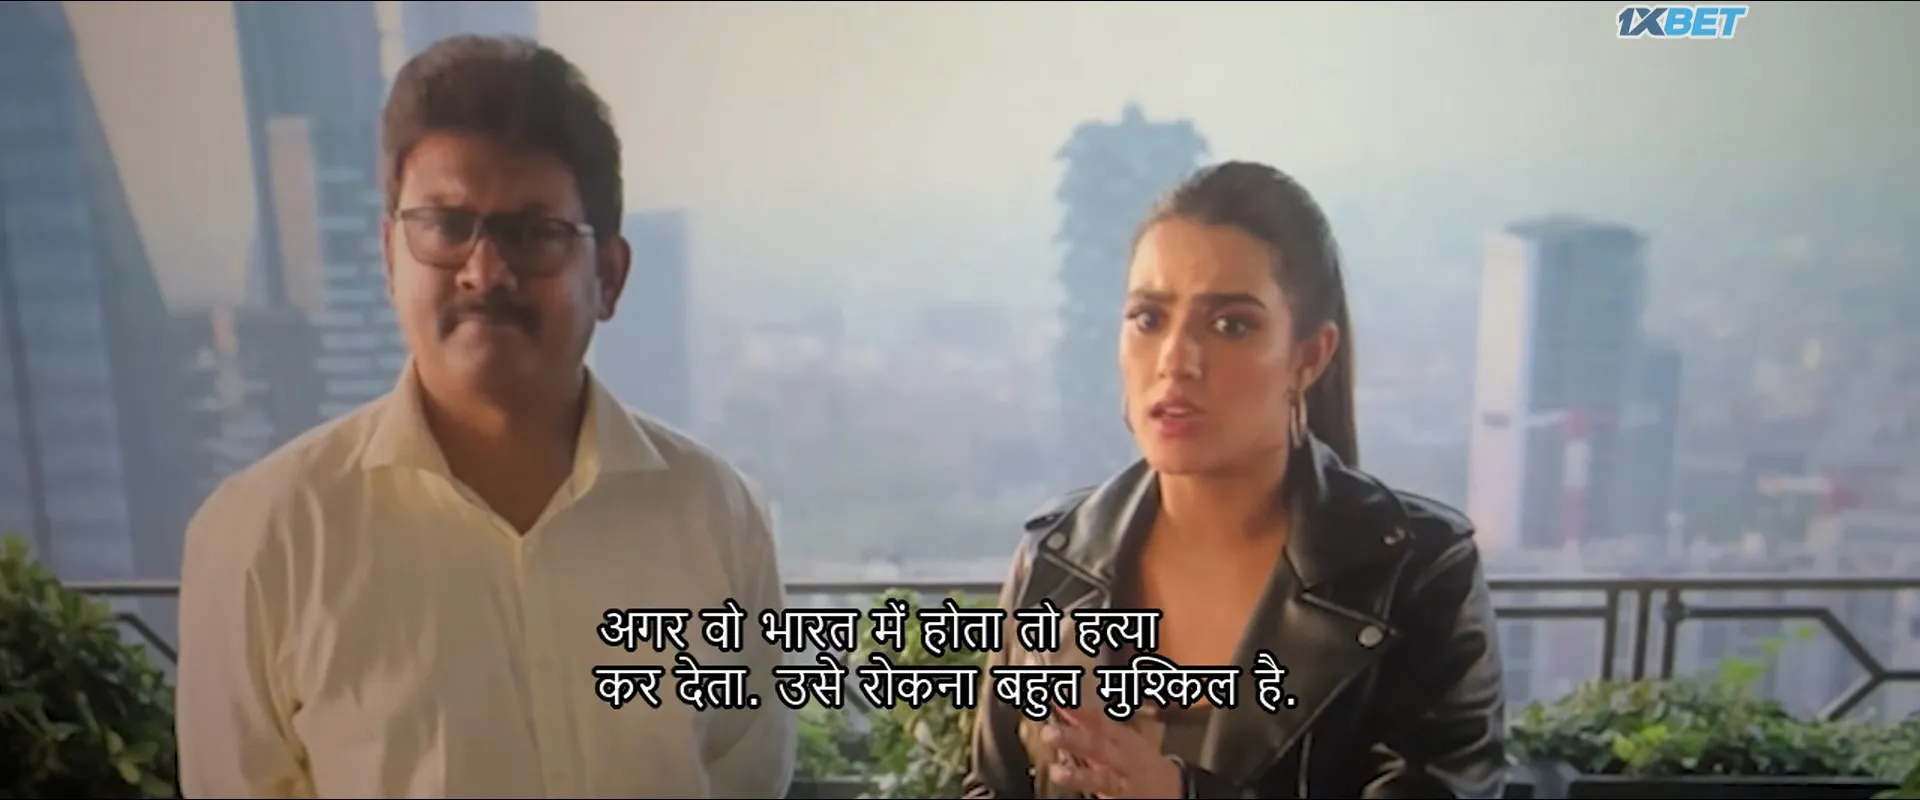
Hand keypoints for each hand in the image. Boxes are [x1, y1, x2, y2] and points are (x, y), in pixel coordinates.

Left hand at [1041, 703, 1183, 798]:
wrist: (1174, 789)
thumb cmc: (1137, 758)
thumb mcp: (1119, 738)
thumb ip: (1090, 723)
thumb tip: (1059, 703)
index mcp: (1120, 739)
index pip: (1097, 720)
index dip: (1076, 710)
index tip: (1053, 698)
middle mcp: (1122, 759)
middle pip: (1097, 747)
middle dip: (1074, 740)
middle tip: (1048, 733)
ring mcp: (1124, 783)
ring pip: (1102, 779)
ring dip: (1079, 776)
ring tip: (1056, 773)